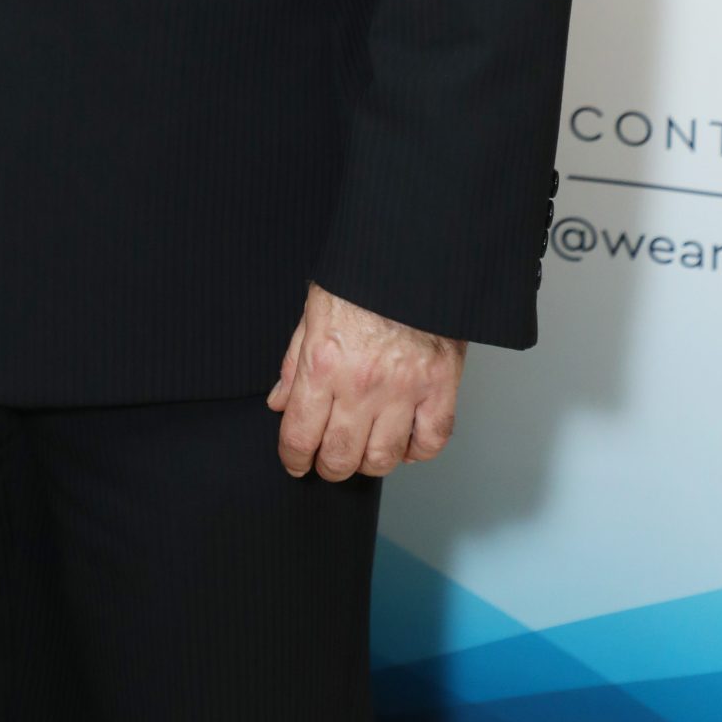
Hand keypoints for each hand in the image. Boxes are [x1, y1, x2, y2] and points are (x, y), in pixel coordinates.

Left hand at [267, 280, 466, 480]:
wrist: (412, 254)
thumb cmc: (362, 278)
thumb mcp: (314, 310)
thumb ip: (295, 362)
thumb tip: (280, 402)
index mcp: (323, 363)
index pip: (300, 434)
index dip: (294, 458)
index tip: (296, 462)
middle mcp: (361, 383)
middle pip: (341, 457)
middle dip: (329, 467)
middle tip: (328, 461)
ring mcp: (404, 389)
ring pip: (384, 459)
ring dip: (369, 464)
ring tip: (364, 451)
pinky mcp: (440, 387)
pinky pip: (431, 442)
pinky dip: (417, 452)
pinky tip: (405, 442)